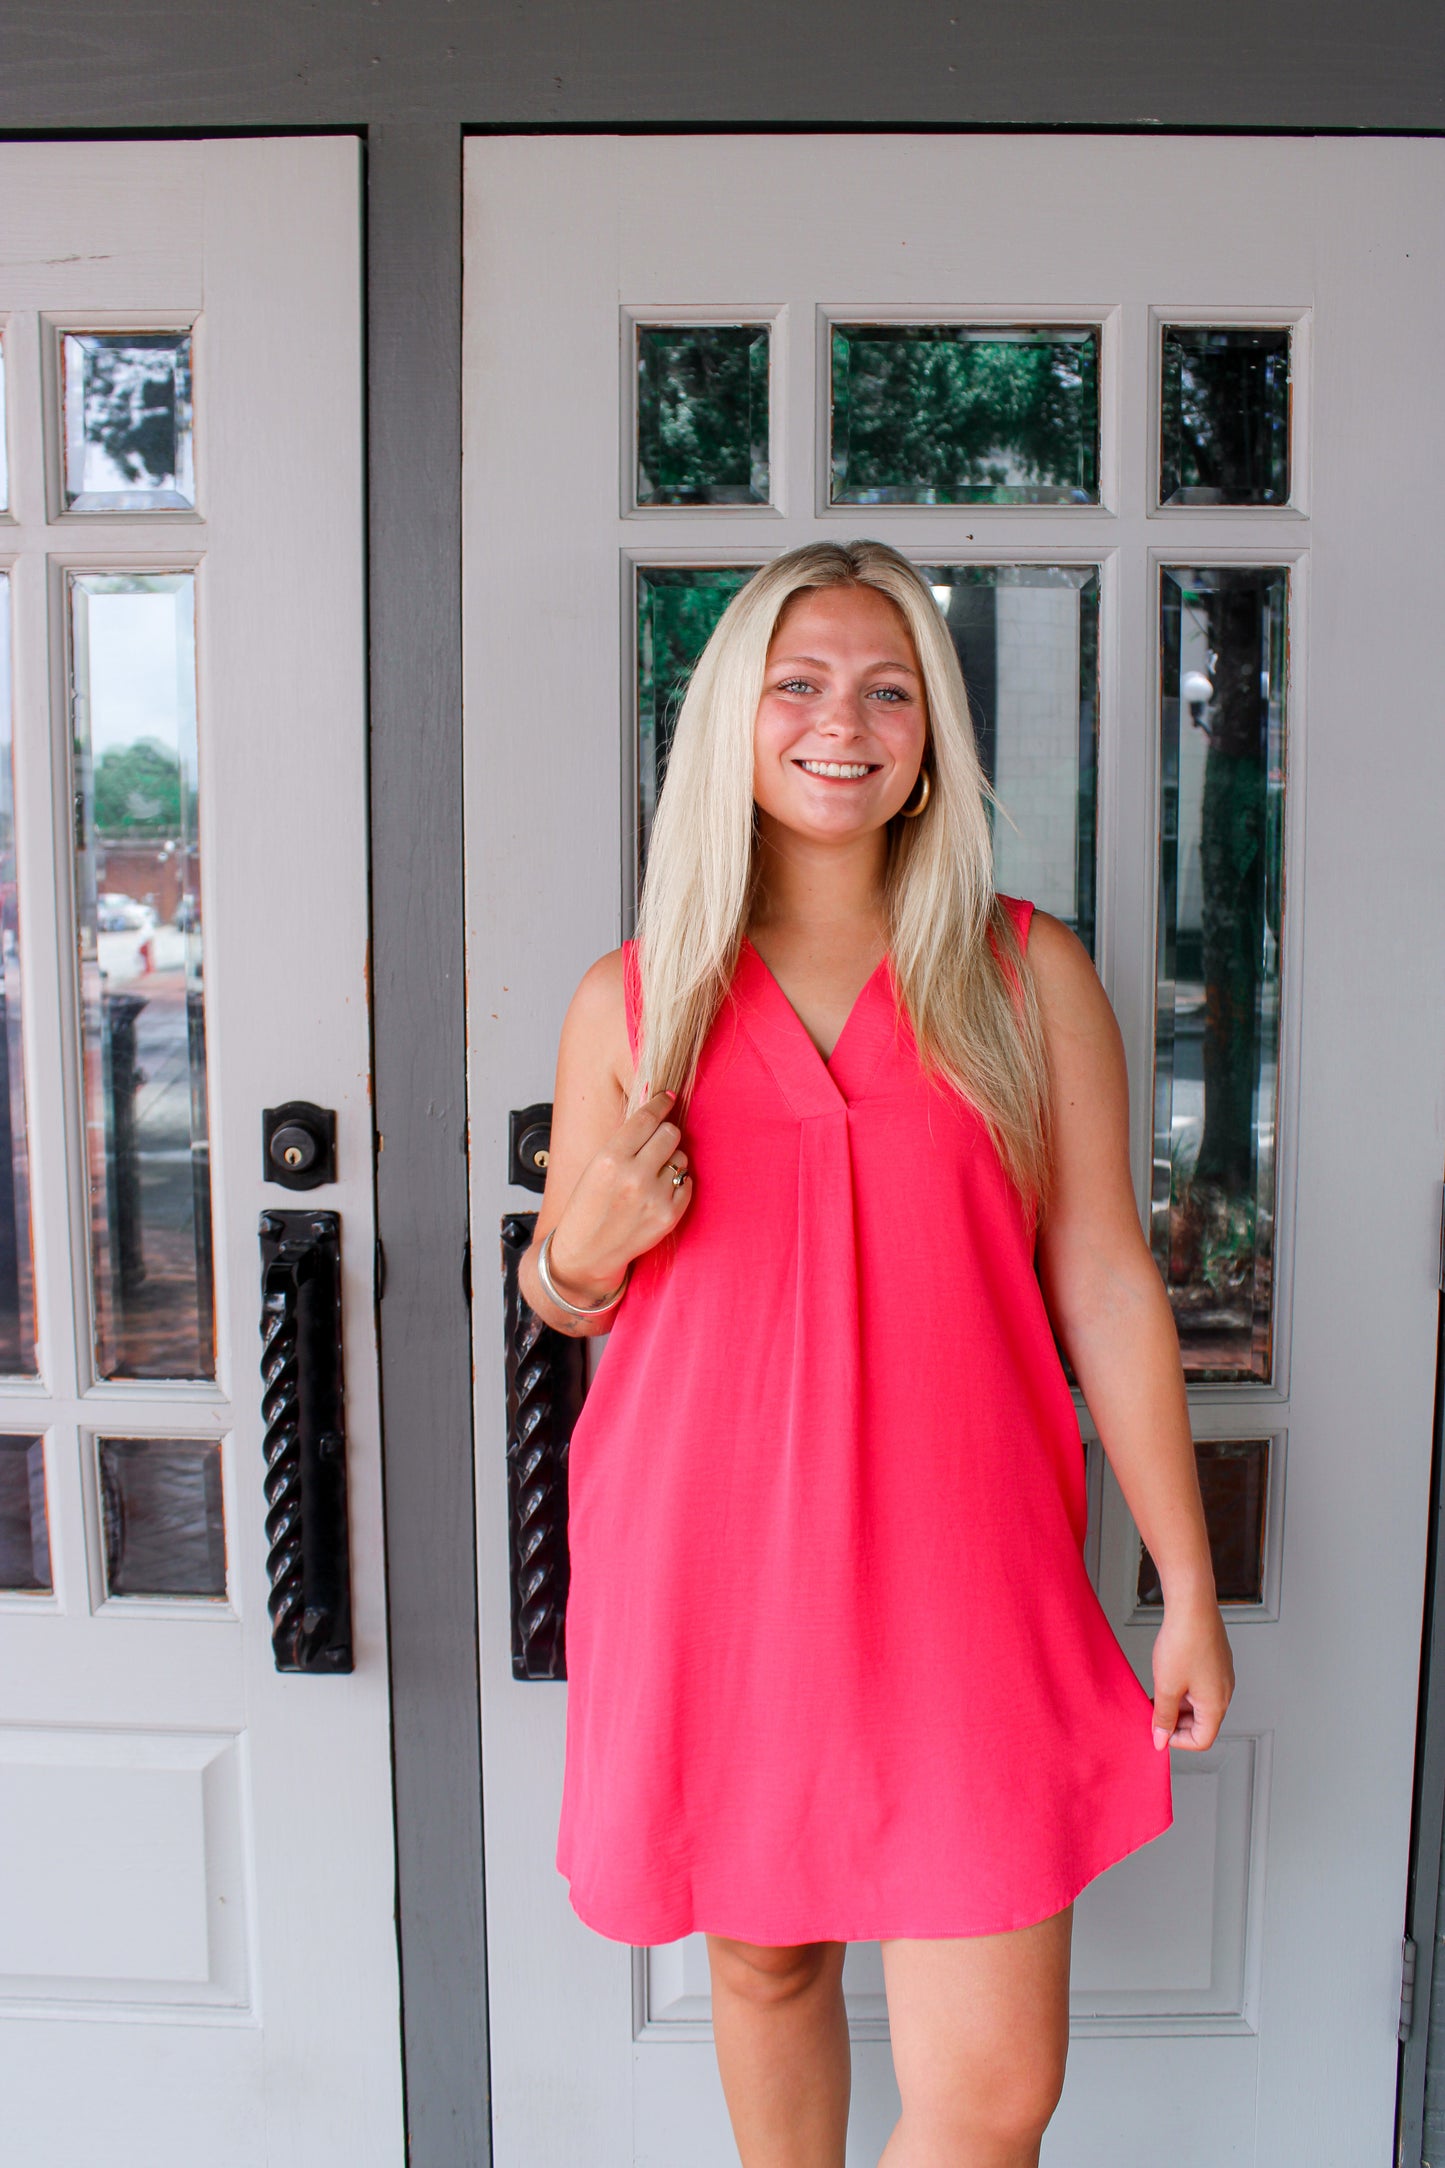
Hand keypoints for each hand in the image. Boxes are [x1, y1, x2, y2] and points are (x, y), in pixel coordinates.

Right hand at [545, 1087, 693, 1301]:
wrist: (587, 1252)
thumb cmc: (589, 1206)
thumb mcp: (595, 1166)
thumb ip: (625, 1141)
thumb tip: (656, 1113)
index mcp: (610, 1158)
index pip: (647, 1118)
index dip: (660, 1103)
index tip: (668, 1098)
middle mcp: (633, 1176)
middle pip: (670, 1133)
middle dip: (666, 1134)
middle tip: (657, 1144)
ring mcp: (654, 1197)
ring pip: (681, 1157)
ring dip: (671, 1160)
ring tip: (652, 1175)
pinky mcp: (669, 1216)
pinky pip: (687, 1183)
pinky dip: (677, 1183)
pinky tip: (659, 1192)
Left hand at [1149, 1589, 1234, 1751]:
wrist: (1193, 1605)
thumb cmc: (1183, 1643)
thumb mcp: (1166, 1686)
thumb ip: (1163, 1717)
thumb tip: (1161, 1740)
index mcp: (1216, 1704)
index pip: (1202, 1740)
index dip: (1177, 1740)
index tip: (1158, 1729)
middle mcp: (1225, 1692)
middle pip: (1201, 1722)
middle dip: (1176, 1721)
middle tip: (1153, 1709)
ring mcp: (1222, 1675)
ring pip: (1200, 1702)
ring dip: (1178, 1703)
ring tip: (1157, 1690)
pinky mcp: (1216, 1660)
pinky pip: (1201, 1684)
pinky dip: (1184, 1686)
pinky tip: (1167, 1673)